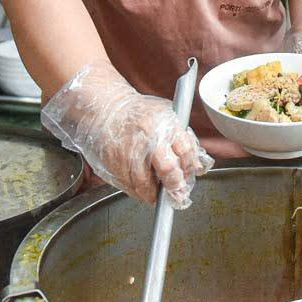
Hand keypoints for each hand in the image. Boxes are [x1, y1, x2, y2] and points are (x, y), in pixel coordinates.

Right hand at [41, 63, 212, 207]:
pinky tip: (141, 188)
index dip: (189, 168)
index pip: (186, 152)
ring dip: (155, 194)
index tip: (188, 176)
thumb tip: (196, 167)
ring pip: (146, 185)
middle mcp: (148, 139)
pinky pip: (128, 186)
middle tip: (177, 193)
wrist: (104, 108)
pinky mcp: (113, 164)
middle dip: (175, 186)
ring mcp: (129, 153)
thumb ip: (182, 140)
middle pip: (169, 171)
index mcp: (165, 124)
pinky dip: (137, 192)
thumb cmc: (138, 114)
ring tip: (158, 192)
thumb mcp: (166, 116)